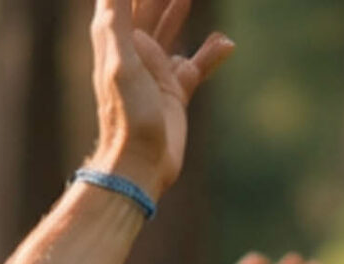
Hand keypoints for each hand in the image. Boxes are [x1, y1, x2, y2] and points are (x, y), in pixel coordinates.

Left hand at [88, 0, 234, 199]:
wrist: (139, 165)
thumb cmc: (126, 117)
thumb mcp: (119, 62)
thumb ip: (117, 20)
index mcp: (118, 41)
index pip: (125, 1)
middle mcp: (136, 53)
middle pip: (149, 8)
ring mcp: (156, 72)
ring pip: (171, 30)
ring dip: (179, 9)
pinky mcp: (174, 92)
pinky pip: (196, 66)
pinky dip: (211, 54)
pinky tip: (226, 44)